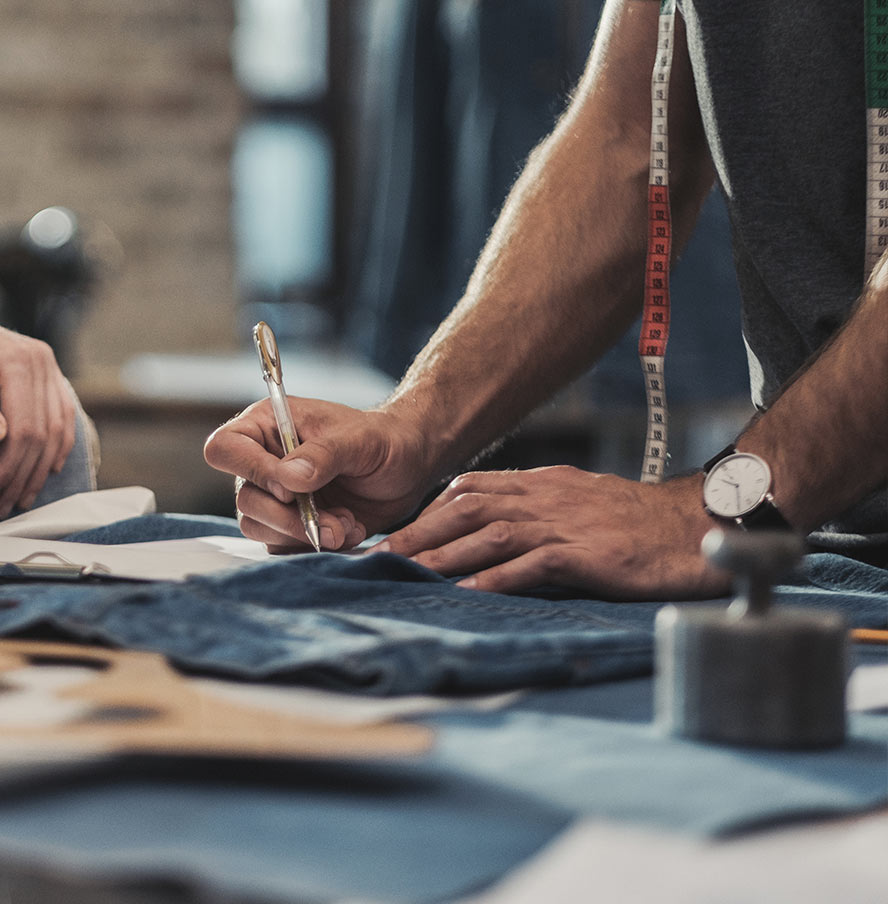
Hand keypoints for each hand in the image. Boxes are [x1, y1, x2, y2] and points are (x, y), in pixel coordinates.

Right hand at [204, 398, 431, 551]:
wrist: (409, 467)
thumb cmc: (384, 440)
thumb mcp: (360, 440)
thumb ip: (324, 454)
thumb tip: (287, 478)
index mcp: (268, 425)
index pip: (226, 449)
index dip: (253, 473)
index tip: (293, 489)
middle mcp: (263, 460)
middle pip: (245, 500)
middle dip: (290, 519)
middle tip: (333, 523)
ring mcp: (275, 495)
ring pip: (260, 528)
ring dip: (306, 535)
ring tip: (346, 525)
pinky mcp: (290, 523)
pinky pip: (283, 546)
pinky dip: (316, 545)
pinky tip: (347, 530)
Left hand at [371, 466, 729, 599]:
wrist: (697, 524)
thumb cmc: (636, 521)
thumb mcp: (579, 503)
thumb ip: (538, 510)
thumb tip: (493, 530)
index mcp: (543, 484)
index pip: (472, 489)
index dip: (430, 511)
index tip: (399, 534)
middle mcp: (546, 497)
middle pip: (468, 507)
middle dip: (420, 531)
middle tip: (380, 554)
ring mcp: (566, 523)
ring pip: (490, 533)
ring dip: (444, 554)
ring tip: (406, 573)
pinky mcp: (588, 553)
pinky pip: (532, 563)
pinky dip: (494, 578)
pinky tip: (466, 592)